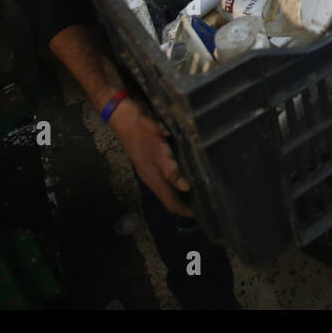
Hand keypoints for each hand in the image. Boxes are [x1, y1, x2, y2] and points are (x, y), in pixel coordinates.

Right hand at [110, 98, 193, 217]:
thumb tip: (186, 188)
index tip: (202, 214)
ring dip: (182, 193)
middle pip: (170, 198)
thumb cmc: (143, 134)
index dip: (185, 211)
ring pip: (168, 188)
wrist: (125, 118)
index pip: (171, 203)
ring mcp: (150, 169)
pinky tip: (188, 174)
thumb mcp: (159, 151)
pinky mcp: (151, 161)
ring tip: (201, 191)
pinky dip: (178, 181)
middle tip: (206, 203)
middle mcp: (151, 178)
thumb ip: (171, 170)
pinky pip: (167, 178)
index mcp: (153, 179)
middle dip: (186, 204)